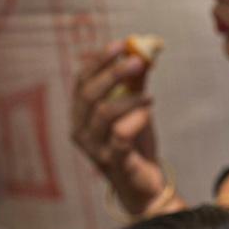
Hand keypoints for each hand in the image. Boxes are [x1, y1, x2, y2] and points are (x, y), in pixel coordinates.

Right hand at [71, 43, 179, 217]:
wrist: (144, 184)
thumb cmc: (136, 143)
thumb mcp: (135, 108)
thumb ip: (136, 83)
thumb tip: (145, 51)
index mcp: (80, 113)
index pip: (82, 80)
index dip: (99, 60)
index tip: (120, 44)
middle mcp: (80, 129)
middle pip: (89, 93)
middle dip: (114, 73)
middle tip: (137, 61)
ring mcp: (93, 147)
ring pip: (104, 112)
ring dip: (130, 97)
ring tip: (149, 94)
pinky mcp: (112, 162)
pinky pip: (120, 134)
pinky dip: (136, 118)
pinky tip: (149, 112)